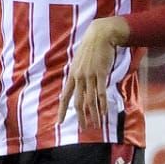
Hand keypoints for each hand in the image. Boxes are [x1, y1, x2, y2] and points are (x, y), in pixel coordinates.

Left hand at [64, 18, 126, 133]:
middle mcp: (79, 77)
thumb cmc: (90, 47)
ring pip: (90, 100)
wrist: (100, 34)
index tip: (60, 122)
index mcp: (72, 75)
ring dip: (93, 114)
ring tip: (96, 125)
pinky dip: (102, 104)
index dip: (62, 110)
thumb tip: (76, 83)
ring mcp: (90, 76)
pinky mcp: (101, 74)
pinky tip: (104, 113)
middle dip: (80, 117)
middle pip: (77, 102)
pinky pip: (101, 93)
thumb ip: (77, 73)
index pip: (65, 96)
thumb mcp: (78, 61)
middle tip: (84, 128)